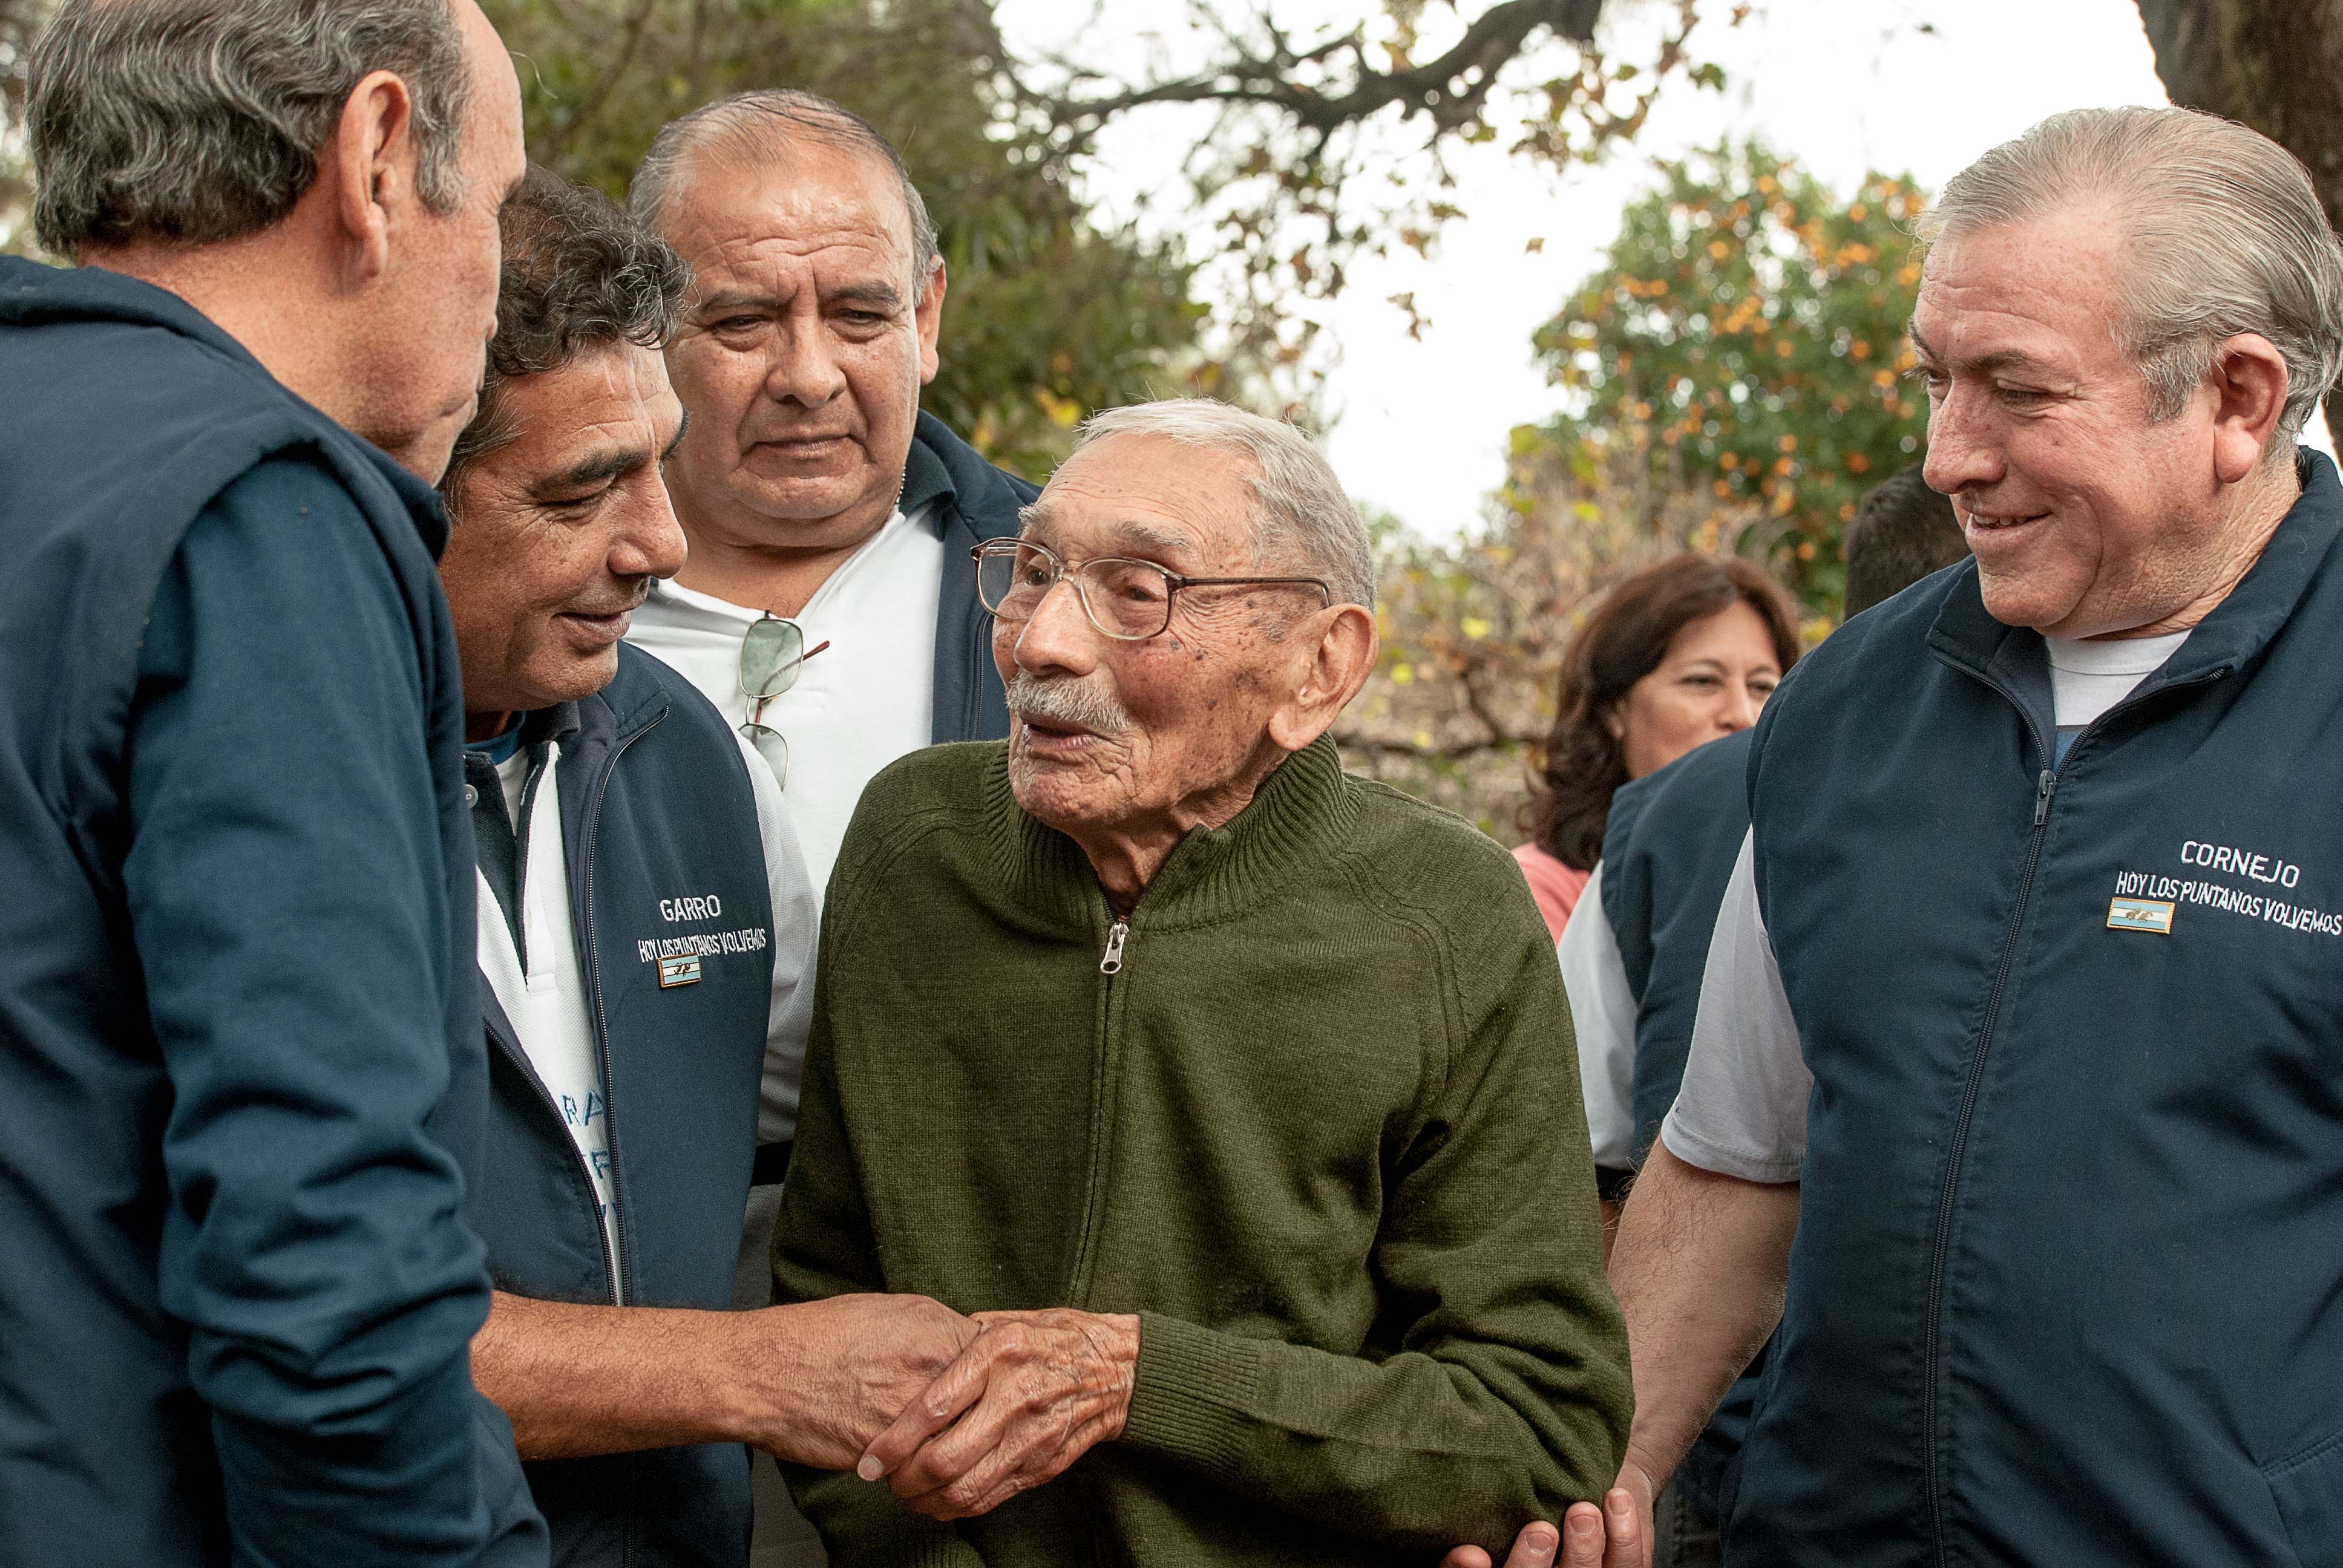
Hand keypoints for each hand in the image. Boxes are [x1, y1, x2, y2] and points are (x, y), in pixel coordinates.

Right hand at [736, 1293, 979, 1469]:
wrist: (763, 1373)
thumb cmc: (816, 1336)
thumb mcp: (887, 1310)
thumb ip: (935, 1328)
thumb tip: (962, 1344)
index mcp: (935, 1329)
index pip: (995, 1356)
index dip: (992, 1371)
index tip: (988, 1380)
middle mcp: (932, 1369)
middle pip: (986, 1400)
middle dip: (981, 1411)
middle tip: (971, 1416)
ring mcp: (913, 1413)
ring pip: (958, 1438)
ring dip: (953, 1444)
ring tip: (940, 1442)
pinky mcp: (890, 1452)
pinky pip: (923, 1464)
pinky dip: (920, 1466)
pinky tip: (908, 1458)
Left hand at [854, 1307, 1139, 1519]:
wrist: (1119, 1367)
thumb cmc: (1054, 1337)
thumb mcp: (1006, 1321)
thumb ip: (960, 1342)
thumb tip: (910, 1360)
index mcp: (999, 1353)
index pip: (932, 1408)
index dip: (893, 1442)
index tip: (868, 1460)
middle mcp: (1015, 1396)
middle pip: (944, 1459)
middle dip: (903, 1480)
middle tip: (884, 1480)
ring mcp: (1032, 1435)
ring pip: (965, 1489)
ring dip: (926, 1501)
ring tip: (907, 1495)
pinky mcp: (1043, 1464)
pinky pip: (991, 1498)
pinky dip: (957, 1508)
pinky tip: (940, 1501)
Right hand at [1438, 1460, 1655, 1567]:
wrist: (1596, 1486)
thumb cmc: (1537, 1488)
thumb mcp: (1506, 1491)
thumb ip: (1485, 1501)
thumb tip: (1459, 1515)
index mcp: (1501, 1564)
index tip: (1472, 1554)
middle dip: (1533, 1567)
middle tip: (1541, 1532)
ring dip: (1584, 1552)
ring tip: (1583, 1512)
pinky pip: (1628, 1565)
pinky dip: (1624, 1534)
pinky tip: (1616, 1500)